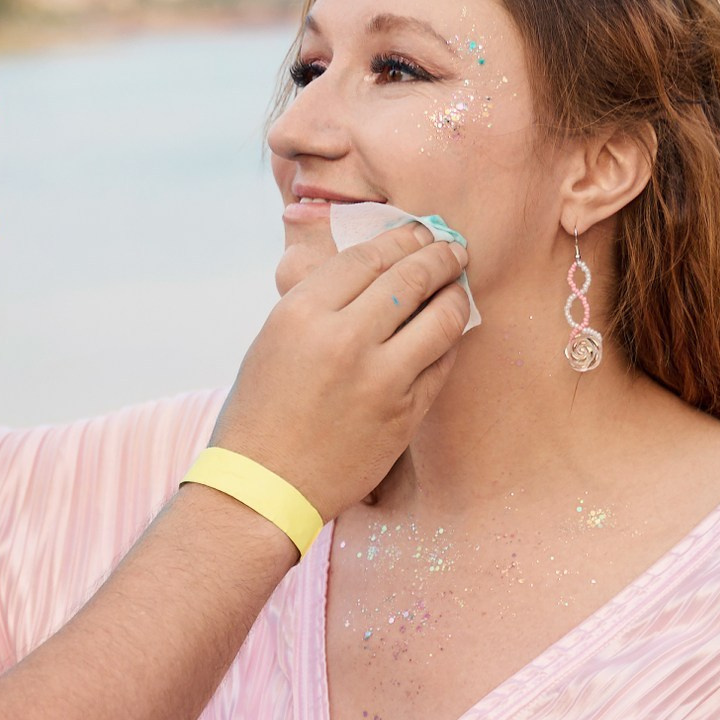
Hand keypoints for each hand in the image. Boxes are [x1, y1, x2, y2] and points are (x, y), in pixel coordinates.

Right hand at [210, 222, 469, 520]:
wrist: (263, 485)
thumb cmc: (262, 410)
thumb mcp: (274, 339)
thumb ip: (319, 299)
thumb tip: (370, 263)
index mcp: (302, 313)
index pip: (369, 257)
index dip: (402, 239)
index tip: (418, 233)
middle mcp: (343, 339)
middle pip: (411, 277)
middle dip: (439, 255)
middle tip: (452, 249)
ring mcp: (379, 379)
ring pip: (442, 317)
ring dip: (456, 294)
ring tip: (457, 287)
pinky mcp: (404, 415)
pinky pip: (442, 364)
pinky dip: (448, 342)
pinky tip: (445, 332)